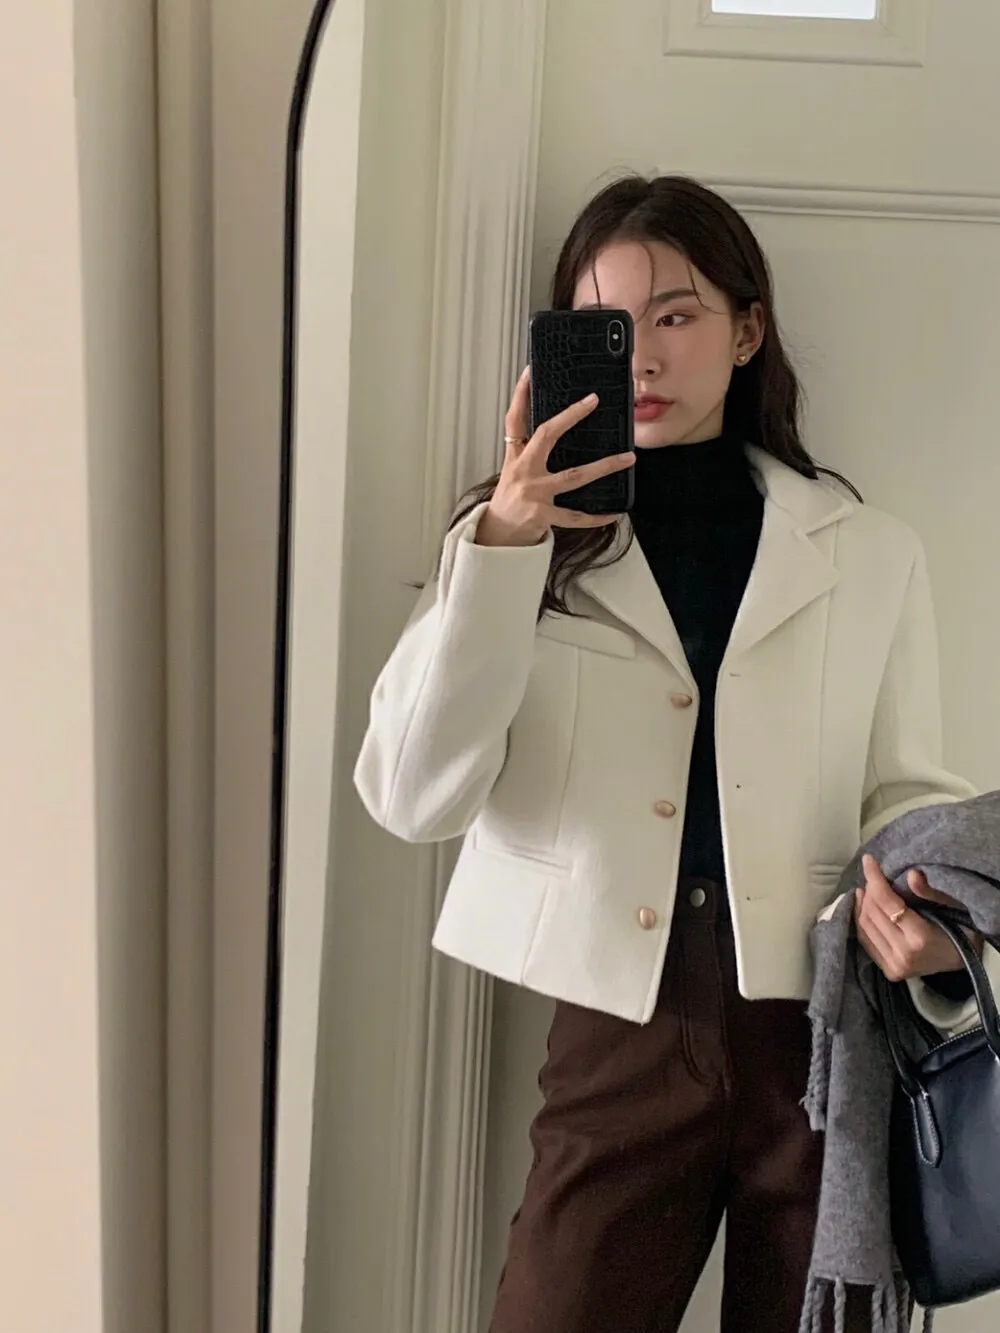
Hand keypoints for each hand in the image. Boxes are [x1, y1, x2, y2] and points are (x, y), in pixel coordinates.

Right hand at [476, 365, 635, 547]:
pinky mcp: (543, 516)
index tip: (530, 372)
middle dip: (569, 417)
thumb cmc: (508, 502)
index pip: (514, 420)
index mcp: (515, 458)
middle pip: (546, 436)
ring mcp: (534, 494)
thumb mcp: (512, 473)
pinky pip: (575, 516)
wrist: (496, 537)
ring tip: (627, 458)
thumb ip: (529, 454)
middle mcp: (524, 472)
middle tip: (592, 401)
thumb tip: (554, 433)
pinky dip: (596, 517)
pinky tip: (614, 513)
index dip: (520, 395)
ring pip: (573, 476)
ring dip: (604, 466)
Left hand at [854, 853, 974, 980]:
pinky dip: (862, 920)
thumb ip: (931, 891)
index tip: (868, 860)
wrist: (966, 960)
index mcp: (920, 938)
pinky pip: (866, 940)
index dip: (875, 878)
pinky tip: (864, 906)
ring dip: (862, 904)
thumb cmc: (961, 928)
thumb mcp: (953, 905)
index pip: (887, 902)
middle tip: (873, 875)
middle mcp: (903, 955)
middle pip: (872, 913)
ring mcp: (894, 966)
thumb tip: (911, 874)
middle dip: (869, 890)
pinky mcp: (889, 972)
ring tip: (868, 888)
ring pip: (864, 927)